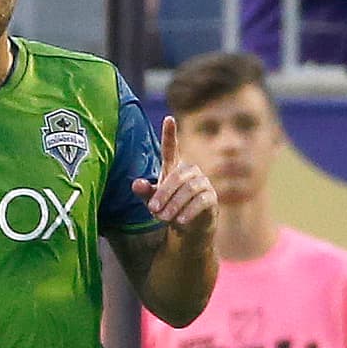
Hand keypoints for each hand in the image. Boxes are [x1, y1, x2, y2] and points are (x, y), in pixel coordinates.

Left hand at [132, 115, 217, 239]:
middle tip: (153, 210)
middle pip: (177, 177)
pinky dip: (189, 211)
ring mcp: (203, 183)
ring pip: (189, 189)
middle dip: (164, 194)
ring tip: (163, 218)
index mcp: (174, 168)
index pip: (171, 148)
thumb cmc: (169, 208)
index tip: (168, 119)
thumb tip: (135, 184)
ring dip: (175, 204)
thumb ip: (144, 192)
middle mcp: (190, 171)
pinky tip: (180, 221)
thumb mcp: (153, 201)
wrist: (189, 229)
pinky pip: (201, 201)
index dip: (170, 134)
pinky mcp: (211, 198)